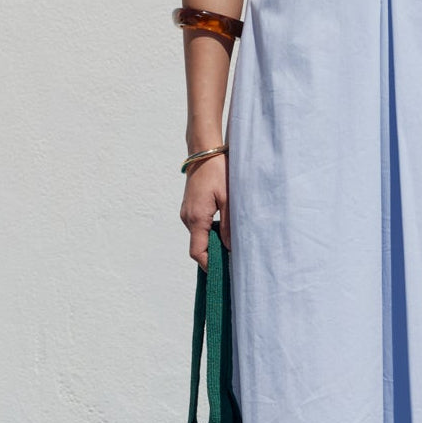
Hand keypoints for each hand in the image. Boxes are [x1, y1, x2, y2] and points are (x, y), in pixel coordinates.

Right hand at [180, 152, 229, 268]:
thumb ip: (229, 225)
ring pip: (199, 236)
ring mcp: (187, 212)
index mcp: (196, 218)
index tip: (224, 271)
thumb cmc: (217, 171)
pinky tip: (225, 230)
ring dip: (213, 243)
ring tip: (232, 245)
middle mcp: (188, 218)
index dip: (209, 265)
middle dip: (214, 255)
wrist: (204, 151)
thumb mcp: (229, 198)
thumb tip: (231, 247)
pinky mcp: (191, 207)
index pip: (198, 252)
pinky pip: (199, 226)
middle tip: (234, 260)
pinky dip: (210, 232)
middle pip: (198, 246)